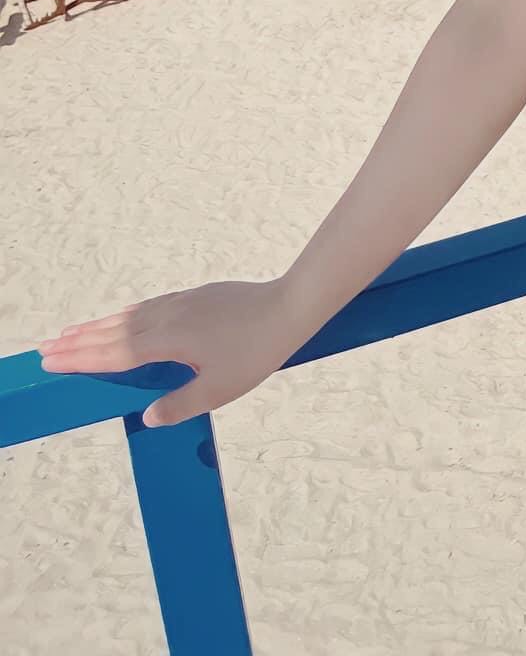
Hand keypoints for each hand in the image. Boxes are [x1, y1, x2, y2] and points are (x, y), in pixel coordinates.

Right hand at [34, 277, 306, 428]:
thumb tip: (147, 417)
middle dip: (80, 341)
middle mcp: (169, 317)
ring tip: (74, 333)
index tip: (52, 360)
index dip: (81, 358)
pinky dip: (128, 315)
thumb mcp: (219, 389)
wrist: (289, 306)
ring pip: (131, 316)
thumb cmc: (257, 351)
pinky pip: (150, 307)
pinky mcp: (196, 296)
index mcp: (168, 340)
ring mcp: (182, 303)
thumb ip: (180, 404)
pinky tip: (124, 318)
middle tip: (46, 348)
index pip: (114, 353)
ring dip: (100, 325)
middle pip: (114, 331)